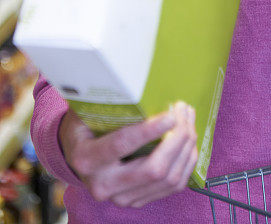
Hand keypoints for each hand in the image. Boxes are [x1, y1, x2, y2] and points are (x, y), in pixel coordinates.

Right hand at [58, 102, 197, 207]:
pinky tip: (189, 141)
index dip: (149, 130)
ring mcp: (121, 198)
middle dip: (177, 138)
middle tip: (183, 111)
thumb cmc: (85, 124)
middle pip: (153, 169)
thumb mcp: (86, 109)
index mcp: (86, 158)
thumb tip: (135, 76)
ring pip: (168, 179)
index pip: (122, 145)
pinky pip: (173, 186)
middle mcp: (103, 185)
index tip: (170, 114)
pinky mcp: (137, 201)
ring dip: (186, 147)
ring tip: (188, 120)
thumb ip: (106, 100)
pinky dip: (186, 162)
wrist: (75, 155)